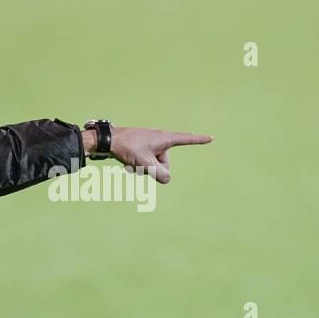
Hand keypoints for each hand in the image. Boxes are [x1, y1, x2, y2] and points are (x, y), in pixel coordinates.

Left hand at [83, 126, 212, 183]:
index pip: (186, 139)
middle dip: (154, 169)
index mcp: (164, 138)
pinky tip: (127, 163)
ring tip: (131, 161)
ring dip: (144, 169)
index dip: (199, 140)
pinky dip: (139, 166)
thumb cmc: (127, 147)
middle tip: (139, 163)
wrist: (107, 140)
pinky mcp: (142, 149)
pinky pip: (146, 163)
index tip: (211, 138)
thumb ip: (160, 174)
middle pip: (165, 164)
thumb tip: (167, 179)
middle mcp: (159, 140)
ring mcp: (150, 145)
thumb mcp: (145, 163)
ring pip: (154, 166)